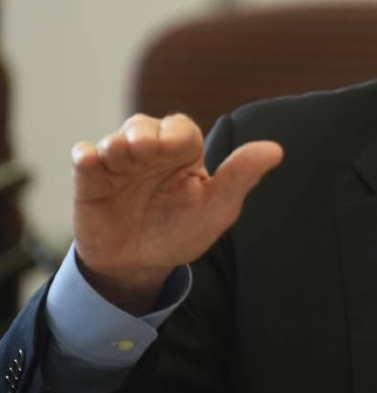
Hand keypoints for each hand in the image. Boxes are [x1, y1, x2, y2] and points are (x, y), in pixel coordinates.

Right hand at [72, 113, 282, 314]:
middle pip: (143, 126)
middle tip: (143, 149)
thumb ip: (241, 176)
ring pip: (114, 139)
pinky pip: (84, 158)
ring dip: (116, 144)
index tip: (174, 147)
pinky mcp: (91, 180)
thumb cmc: (182, 231)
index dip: (176, 134)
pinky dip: (85, 155)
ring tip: (119, 154)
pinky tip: (89, 159)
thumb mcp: (216, 207)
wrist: (140, 265)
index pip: (181, 130)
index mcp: (183, 153)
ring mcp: (119, 164)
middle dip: (143, 134)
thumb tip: (276, 150)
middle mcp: (150, 152)